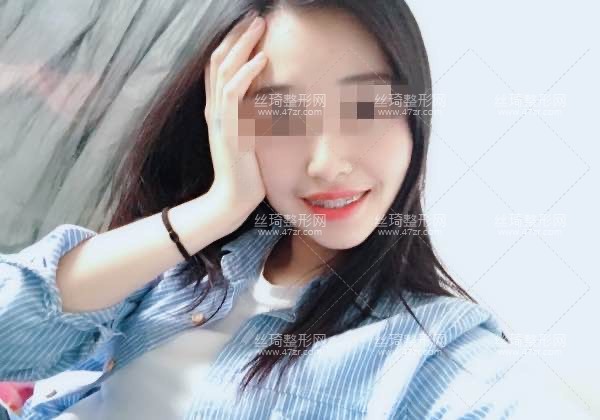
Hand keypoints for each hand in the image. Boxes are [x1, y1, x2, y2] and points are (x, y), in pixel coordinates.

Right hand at [204, 12, 268, 227]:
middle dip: (237, 35)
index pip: (219, 67)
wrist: (232, 199)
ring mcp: (219, 117)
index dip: (232, 43)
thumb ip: (253, 116)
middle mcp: (214, 109)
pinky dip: (247, 72)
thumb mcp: (249, 137)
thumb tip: (272, 100)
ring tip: (260, 25)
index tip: (251, 27)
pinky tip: (263, 58)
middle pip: (219, 60)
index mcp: (218, 110)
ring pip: (225, 69)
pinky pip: (234, 92)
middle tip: (256, 16)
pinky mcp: (229, 128)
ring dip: (243, 44)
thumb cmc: (246, 172)